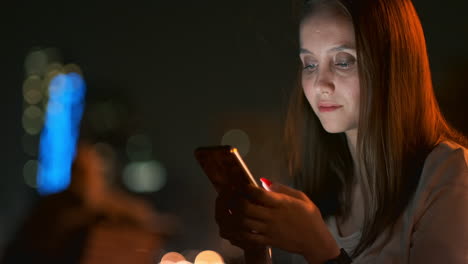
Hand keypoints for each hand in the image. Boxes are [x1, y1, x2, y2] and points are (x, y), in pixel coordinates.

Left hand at [224, 182, 339, 263]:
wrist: (316, 241)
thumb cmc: (309, 217)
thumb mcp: (300, 197)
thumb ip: (282, 189)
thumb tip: (263, 181)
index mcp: (281, 203)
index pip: (258, 194)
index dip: (245, 188)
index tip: (240, 184)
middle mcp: (272, 217)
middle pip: (246, 208)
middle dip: (235, 201)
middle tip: (231, 197)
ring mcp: (269, 230)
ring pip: (243, 223)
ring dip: (233, 216)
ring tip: (229, 211)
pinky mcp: (267, 241)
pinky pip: (248, 238)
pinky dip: (238, 233)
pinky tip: (234, 227)